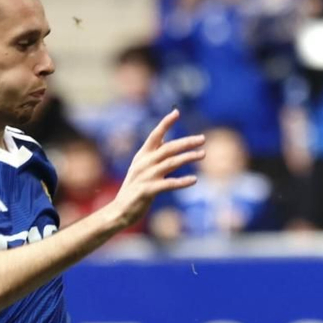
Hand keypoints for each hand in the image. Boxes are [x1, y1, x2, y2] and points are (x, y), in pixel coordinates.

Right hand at [110, 110, 203, 229]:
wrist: (120, 210)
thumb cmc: (134, 188)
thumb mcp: (141, 167)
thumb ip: (153, 154)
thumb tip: (165, 138)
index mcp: (142, 156)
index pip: (155, 135)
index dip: (165, 123)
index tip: (176, 112)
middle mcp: (143, 163)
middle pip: (168, 148)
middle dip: (186, 142)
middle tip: (202, 138)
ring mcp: (146, 176)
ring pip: (171, 163)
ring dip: (188, 157)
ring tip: (203, 154)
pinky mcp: (148, 190)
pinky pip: (168, 184)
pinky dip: (182, 181)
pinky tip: (194, 180)